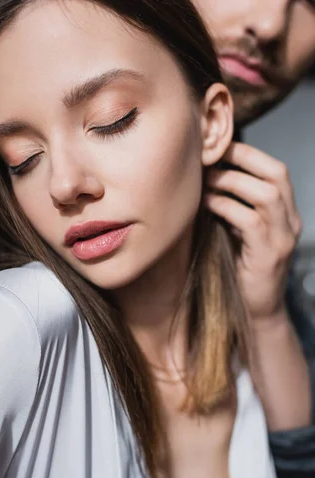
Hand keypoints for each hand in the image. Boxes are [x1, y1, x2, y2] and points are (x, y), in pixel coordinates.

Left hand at [205, 142, 300, 322]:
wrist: (257, 311)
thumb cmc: (242, 269)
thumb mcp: (240, 232)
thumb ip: (234, 207)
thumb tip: (207, 178)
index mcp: (286, 213)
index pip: (276, 170)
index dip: (249, 154)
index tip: (219, 147)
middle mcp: (291, 221)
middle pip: (277, 174)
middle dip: (244, 159)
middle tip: (212, 156)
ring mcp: (283, 238)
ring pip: (266, 195)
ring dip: (233, 181)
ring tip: (207, 179)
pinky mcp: (269, 255)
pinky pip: (250, 221)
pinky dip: (226, 207)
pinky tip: (207, 204)